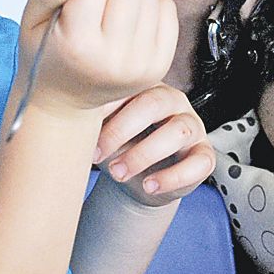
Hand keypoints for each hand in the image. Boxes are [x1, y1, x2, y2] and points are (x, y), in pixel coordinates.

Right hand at [19, 0, 179, 115]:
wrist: (66, 98)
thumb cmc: (49, 52)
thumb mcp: (34, 14)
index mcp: (78, 44)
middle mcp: (113, 58)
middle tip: (94, 8)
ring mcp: (141, 64)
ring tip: (110, 18)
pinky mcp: (160, 64)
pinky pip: (168, 9)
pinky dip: (149, 9)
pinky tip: (129, 26)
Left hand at [94, 85, 212, 202]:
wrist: (141, 180)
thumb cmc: (121, 148)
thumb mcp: (104, 132)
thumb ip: (93, 121)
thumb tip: (70, 120)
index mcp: (145, 87)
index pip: (129, 87)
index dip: (105, 108)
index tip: (83, 131)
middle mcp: (173, 102)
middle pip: (154, 104)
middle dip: (122, 130)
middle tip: (98, 154)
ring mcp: (192, 127)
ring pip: (177, 132)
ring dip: (144, 154)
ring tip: (119, 173)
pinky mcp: (204, 155)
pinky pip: (197, 163)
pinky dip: (173, 177)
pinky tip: (149, 186)